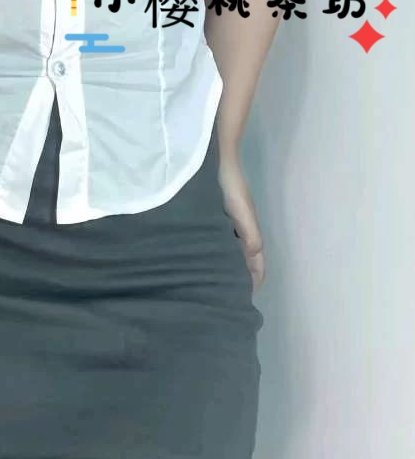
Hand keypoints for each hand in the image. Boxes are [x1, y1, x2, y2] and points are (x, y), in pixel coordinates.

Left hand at [216, 154, 265, 289]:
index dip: (254, 281)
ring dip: (226, 263)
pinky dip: (215, 249)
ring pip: (230, 250)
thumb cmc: (228, 184)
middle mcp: (240, 229)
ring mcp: (228, 222)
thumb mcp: (240, 210)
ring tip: (210, 280)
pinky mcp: (215, 214)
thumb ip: (249, 233)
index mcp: (249, 230)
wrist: (214, 158)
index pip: (257, 264)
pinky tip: (201, 255)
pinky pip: (218, 238)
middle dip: (239, 277)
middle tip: (223, 295)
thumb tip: (253, 259)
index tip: (243, 300)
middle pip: (244, 259)